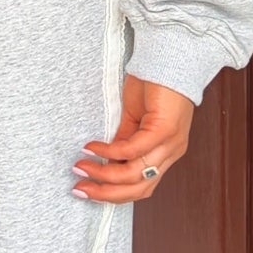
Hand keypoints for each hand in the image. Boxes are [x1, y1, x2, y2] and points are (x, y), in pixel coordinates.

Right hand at [71, 75, 193, 201]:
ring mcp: (170, 143)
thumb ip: (124, 141)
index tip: (88, 190)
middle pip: (139, 188)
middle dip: (105, 193)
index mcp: (166, 153)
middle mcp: (172, 153)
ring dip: (104, 175)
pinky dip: (110, 152)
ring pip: (135, 174)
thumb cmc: (156, 84)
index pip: (142, 187)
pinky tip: (93, 148)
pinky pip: (133, 149)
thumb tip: (108, 161)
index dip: (114, 194)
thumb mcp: (136, 119)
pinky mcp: (164, 130)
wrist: (170, 58)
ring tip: (81, 167)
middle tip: (80, 188)